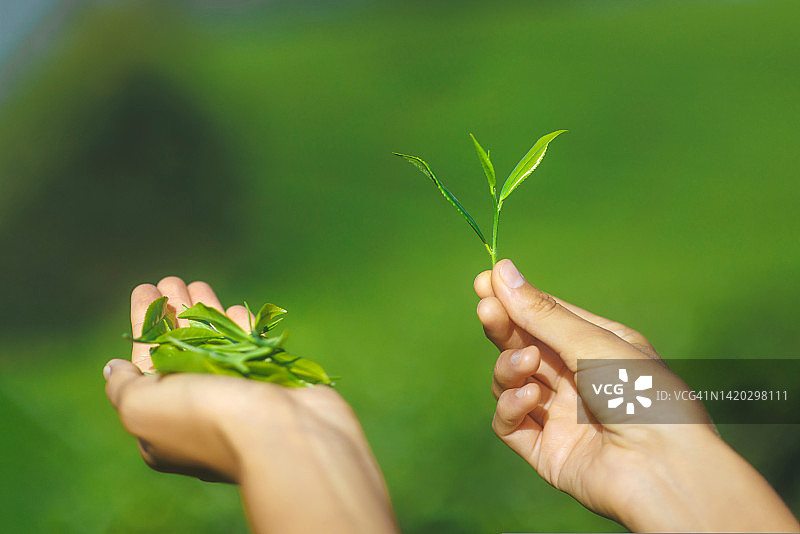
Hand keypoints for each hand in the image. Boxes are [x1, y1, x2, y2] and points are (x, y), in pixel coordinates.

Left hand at [105, 277, 398, 533]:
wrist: (282, 435)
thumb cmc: (207, 421)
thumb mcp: (142, 408)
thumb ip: (123, 386)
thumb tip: (115, 368)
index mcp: (163, 423)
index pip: (146, 364)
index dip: (143, 325)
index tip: (145, 290)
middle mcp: (198, 411)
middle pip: (179, 350)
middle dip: (173, 313)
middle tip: (171, 279)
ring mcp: (236, 398)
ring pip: (215, 347)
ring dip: (204, 313)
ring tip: (197, 283)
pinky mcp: (270, 386)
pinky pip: (250, 352)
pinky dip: (240, 330)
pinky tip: (235, 309)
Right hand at [475, 260, 798, 531]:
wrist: (663, 470)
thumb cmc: (642, 396)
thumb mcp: (592, 344)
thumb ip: (541, 314)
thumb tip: (501, 271)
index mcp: (597, 347)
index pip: (546, 316)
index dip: (515, 298)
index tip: (484, 280)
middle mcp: (577, 379)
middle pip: (523, 344)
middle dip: (503, 326)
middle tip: (487, 309)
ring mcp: (560, 415)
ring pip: (511, 381)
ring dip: (510, 367)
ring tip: (527, 365)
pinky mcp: (545, 449)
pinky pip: (511, 422)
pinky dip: (512, 406)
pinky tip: (529, 398)